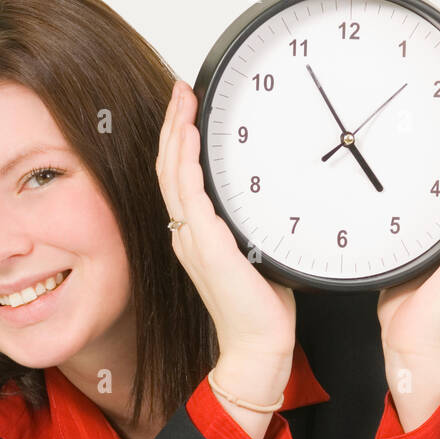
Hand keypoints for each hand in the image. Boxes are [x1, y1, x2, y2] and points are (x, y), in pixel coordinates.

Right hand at [155, 80, 296, 371]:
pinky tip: (188, 136)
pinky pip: (188, 194)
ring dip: (175, 133)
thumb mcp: (259, 256)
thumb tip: (270, 203)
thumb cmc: (260, 311)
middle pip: (169, 168)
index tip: (187, 112)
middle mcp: (187, 235)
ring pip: (172, 175)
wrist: (258, 346)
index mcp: (196, 236)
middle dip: (173, 125)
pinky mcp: (205, 245)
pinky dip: (185, 161)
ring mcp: (192, 239)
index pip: (180, 179)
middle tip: (181, 91)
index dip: (178, 142)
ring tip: (181, 102)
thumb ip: (254, 229)